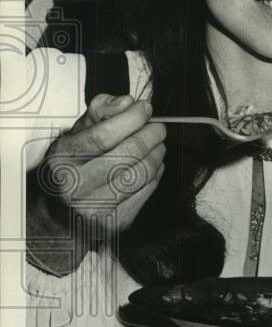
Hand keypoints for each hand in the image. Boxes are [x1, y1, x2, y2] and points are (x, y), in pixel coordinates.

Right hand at [27, 94, 166, 270]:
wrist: (58, 219)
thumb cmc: (71, 169)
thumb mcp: (74, 136)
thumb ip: (99, 113)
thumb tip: (127, 102)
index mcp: (61, 161)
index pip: (103, 136)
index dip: (131, 118)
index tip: (145, 108)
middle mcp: (74, 188)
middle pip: (129, 154)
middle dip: (151, 134)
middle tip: (158, 127)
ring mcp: (96, 209)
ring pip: (143, 172)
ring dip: (157, 152)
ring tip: (157, 143)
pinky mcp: (116, 224)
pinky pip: (148, 190)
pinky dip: (157, 173)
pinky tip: (153, 165)